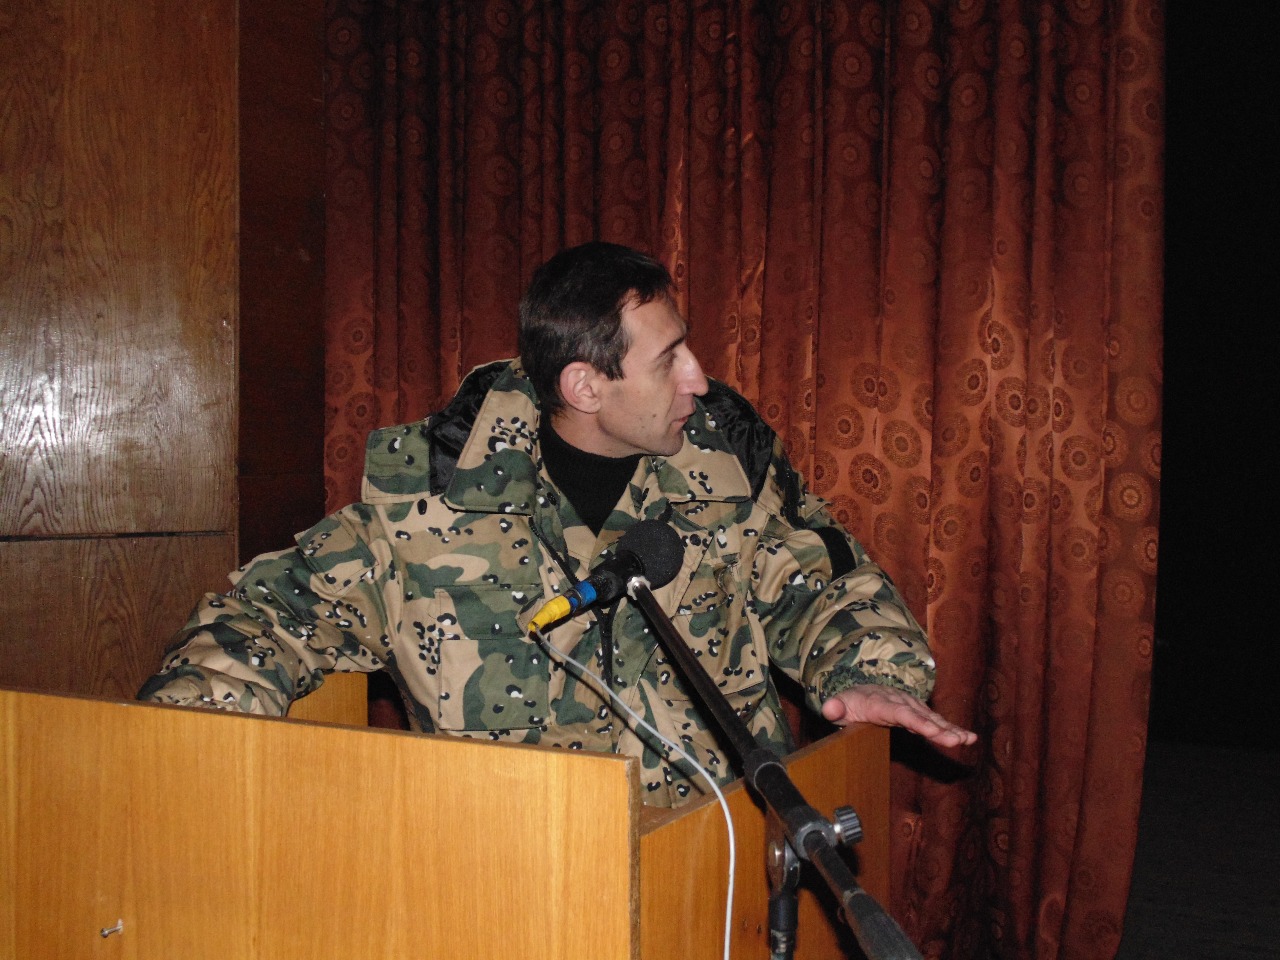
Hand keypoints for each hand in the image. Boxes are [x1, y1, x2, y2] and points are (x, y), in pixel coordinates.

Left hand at [821, 684, 976, 749]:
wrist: (860, 690)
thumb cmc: (849, 701)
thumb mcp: (837, 704)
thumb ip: (834, 707)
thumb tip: (829, 708)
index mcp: (880, 703)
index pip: (899, 713)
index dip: (916, 721)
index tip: (930, 730)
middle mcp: (899, 702)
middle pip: (920, 716)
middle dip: (938, 728)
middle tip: (956, 740)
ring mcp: (910, 707)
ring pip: (932, 718)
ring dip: (949, 729)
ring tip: (967, 740)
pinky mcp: (918, 713)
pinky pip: (935, 721)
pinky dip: (952, 729)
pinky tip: (968, 737)